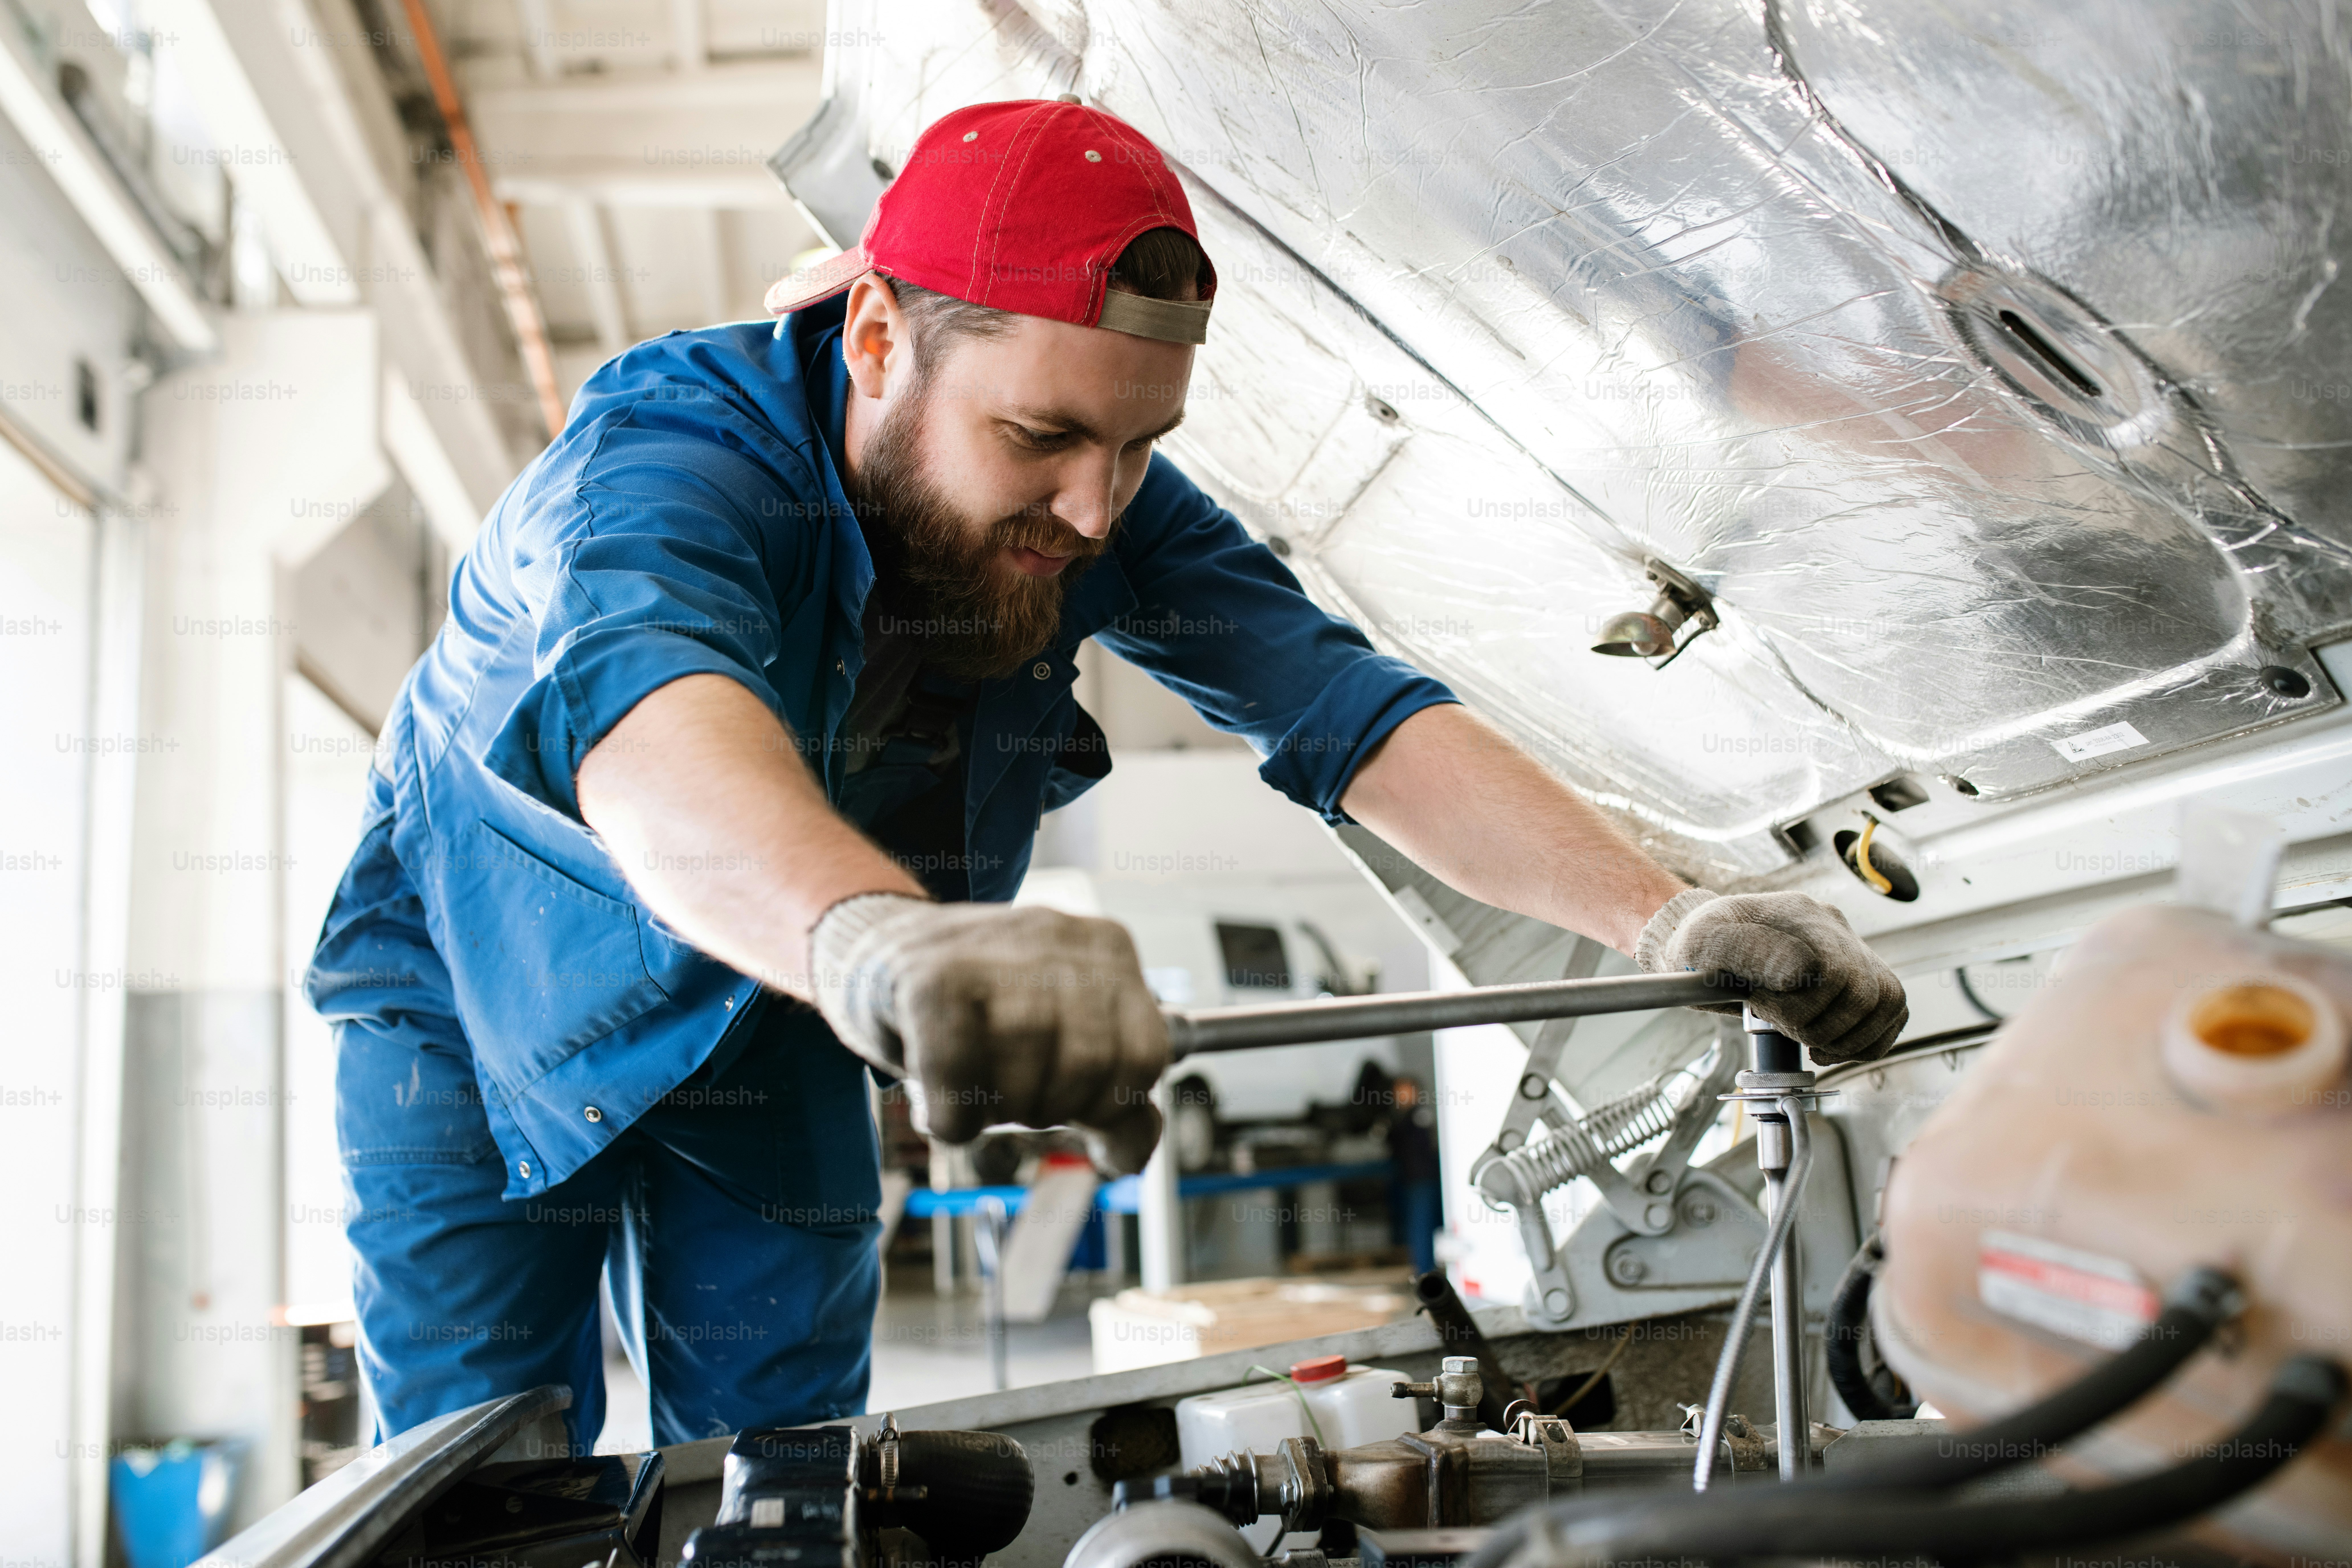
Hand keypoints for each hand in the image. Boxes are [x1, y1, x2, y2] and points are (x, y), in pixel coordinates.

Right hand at [809, 894, 1168, 1172]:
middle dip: (1049, 1106)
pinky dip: (950, 1117)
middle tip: (1008, 1092)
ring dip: (996, 1111)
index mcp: (1106, 948)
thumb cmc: (977, 1014)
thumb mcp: (1060, 1046)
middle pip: (1089, 1070)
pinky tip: (939, 1093)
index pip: (1146, 1054)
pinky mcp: (931, 980)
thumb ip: (1110, 1098)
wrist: (875, 958)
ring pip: (1027, 1081)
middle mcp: (1059, 935)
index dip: (1109, 1103)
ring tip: (973, 1082)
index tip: (1070, 1102)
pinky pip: (960, 1090)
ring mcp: (993, 951)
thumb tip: (1127, 1156)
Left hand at [1636, 888, 1906, 1062]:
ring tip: (1807, 1039)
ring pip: (1887, 1001)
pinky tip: (1830, 1047)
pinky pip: (1892, 1010)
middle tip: (1782, 1026)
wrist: (1708, 947)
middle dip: (1820, 1025)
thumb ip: (1743, 950)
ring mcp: (1852, 949)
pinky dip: (1868, 1040)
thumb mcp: (1702, 943)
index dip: (1796, 1005)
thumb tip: (1799, 972)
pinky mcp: (1861, 974)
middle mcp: (1832, 926)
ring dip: (1848, 1037)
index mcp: (1796, 913)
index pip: (1827, 970)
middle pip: (1862, 991)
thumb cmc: (1702, 947)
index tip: (1760, 1007)